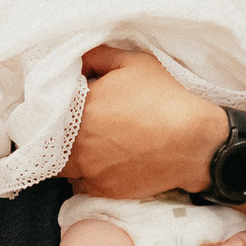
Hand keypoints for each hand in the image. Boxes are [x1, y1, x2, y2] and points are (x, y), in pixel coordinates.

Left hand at [64, 46, 224, 197]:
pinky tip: (102, 161)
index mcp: (80, 107)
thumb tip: (77, 60)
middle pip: (51, 137)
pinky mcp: (100, 189)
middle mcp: (76, 141)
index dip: (59, 102)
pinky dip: (85, 173)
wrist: (194, 144)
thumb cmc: (166, 99)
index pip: (50, 104)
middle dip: (60, 129)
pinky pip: (79, 182)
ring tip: (90, 143)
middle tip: (81, 123)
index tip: (71, 100)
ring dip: (69, 153)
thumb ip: (97, 56)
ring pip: (61, 163)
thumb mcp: (134, 63)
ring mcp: (86, 169)